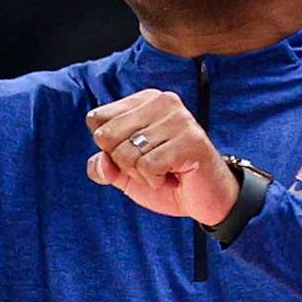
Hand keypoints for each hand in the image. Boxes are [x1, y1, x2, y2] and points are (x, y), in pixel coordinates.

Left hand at [85, 90, 238, 227]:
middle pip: (106, 135)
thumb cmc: (165, 180)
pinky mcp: (190, 139)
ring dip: (142, 175)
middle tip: (150, 167)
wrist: (205, 200)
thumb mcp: (124, 175)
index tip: (136, 155)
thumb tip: (101, 162)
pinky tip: (173, 177)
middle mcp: (161, 101)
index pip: (96, 119)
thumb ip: (103, 167)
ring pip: (127, 153)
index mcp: (143, 101)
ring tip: (164, 172)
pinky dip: (155, 181)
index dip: (108, 149)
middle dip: (123, 164)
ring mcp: (178, 118)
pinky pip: (148, 166)